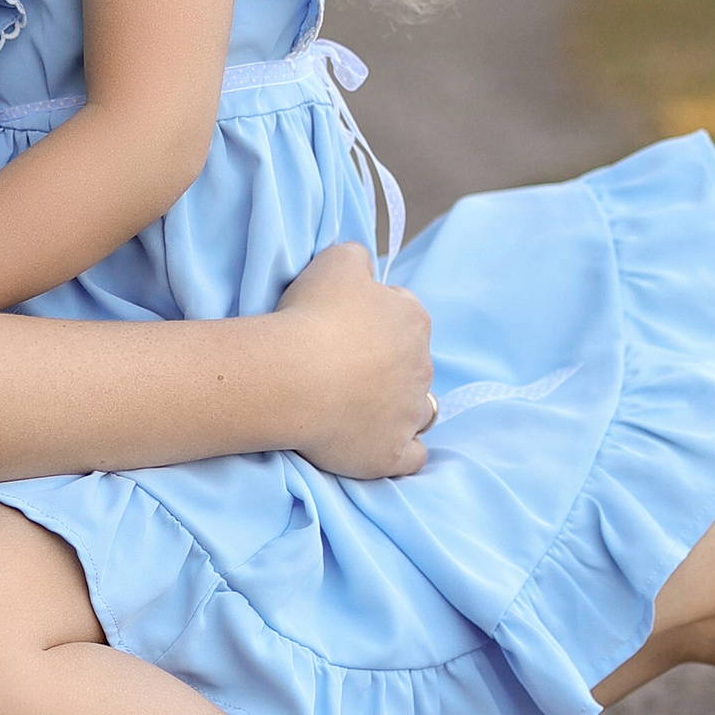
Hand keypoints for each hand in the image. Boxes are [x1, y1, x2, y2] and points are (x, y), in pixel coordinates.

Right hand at [274, 244, 434, 479]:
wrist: (294, 376)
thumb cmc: (314, 315)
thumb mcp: (336, 260)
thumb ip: (358, 257)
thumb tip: (366, 268)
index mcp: (413, 320)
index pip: (404, 314)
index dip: (375, 318)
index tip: (346, 325)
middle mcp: (421, 367)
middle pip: (412, 363)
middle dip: (388, 365)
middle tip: (344, 367)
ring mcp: (409, 414)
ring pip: (421, 410)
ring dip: (402, 408)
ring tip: (365, 408)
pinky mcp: (392, 454)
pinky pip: (412, 456)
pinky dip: (401, 450)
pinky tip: (377, 443)